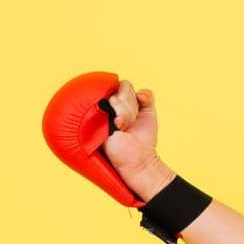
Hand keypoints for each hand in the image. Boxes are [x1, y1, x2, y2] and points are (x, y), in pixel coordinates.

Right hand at [99, 78, 174, 198]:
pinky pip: (112, 107)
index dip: (134, 97)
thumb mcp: (148, 114)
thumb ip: (147, 97)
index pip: (124, 84)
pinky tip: (120, 128)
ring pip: (117, 98)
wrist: (141, 159)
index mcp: (115, 102)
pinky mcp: (95, 121)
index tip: (137, 113)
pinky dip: (122, 117)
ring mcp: (98, 113)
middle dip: (132, 107)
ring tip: (125, 128)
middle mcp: (104, 106)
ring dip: (128, 114)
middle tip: (130, 124)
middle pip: (122, 90)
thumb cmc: (143, 139)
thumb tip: (142, 92)